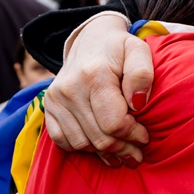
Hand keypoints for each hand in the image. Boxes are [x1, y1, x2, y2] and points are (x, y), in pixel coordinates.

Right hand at [44, 15, 153, 164]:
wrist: (90, 40)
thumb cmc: (119, 49)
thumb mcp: (138, 51)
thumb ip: (142, 75)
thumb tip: (137, 104)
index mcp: (94, 75)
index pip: (114, 123)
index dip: (133, 135)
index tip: (144, 136)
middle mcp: (70, 88)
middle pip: (99, 138)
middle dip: (122, 149)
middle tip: (137, 152)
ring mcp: (55, 99)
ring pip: (82, 144)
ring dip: (104, 153)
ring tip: (121, 152)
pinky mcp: (48, 107)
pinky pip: (62, 141)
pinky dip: (82, 149)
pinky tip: (98, 146)